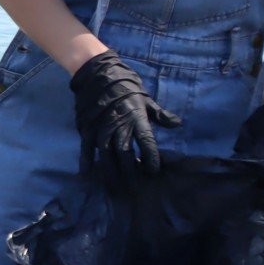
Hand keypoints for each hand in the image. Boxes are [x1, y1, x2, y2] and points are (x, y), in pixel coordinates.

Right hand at [70, 51, 181, 191]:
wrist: (98, 75)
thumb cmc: (125, 87)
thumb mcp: (146, 99)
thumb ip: (159, 114)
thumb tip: (177, 124)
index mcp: (136, 119)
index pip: (147, 143)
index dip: (151, 159)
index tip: (153, 172)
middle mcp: (119, 127)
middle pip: (126, 155)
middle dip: (130, 173)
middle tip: (133, 189)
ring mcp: (101, 129)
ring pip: (107, 156)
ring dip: (110, 173)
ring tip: (113, 189)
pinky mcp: (87, 129)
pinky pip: (87, 149)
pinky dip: (87, 162)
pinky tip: (87, 175)